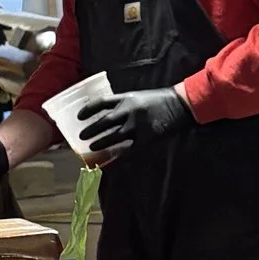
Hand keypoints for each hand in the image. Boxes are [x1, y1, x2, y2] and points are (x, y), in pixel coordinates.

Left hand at [76, 83, 193, 160]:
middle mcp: (129, 111)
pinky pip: (127, 150)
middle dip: (91, 130)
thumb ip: (123, 104)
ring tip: (91, 148)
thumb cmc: (159, 100)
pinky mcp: (145, 139)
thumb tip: (106, 114)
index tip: (79, 117)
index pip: (101, 102)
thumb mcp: (138, 97)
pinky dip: (117, 158)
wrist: (179, 106)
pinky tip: (109, 162)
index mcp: (126, 98)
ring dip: (100, 143)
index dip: (88, 110)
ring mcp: (137, 126)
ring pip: (113, 137)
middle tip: (81, 136)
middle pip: (104, 121)